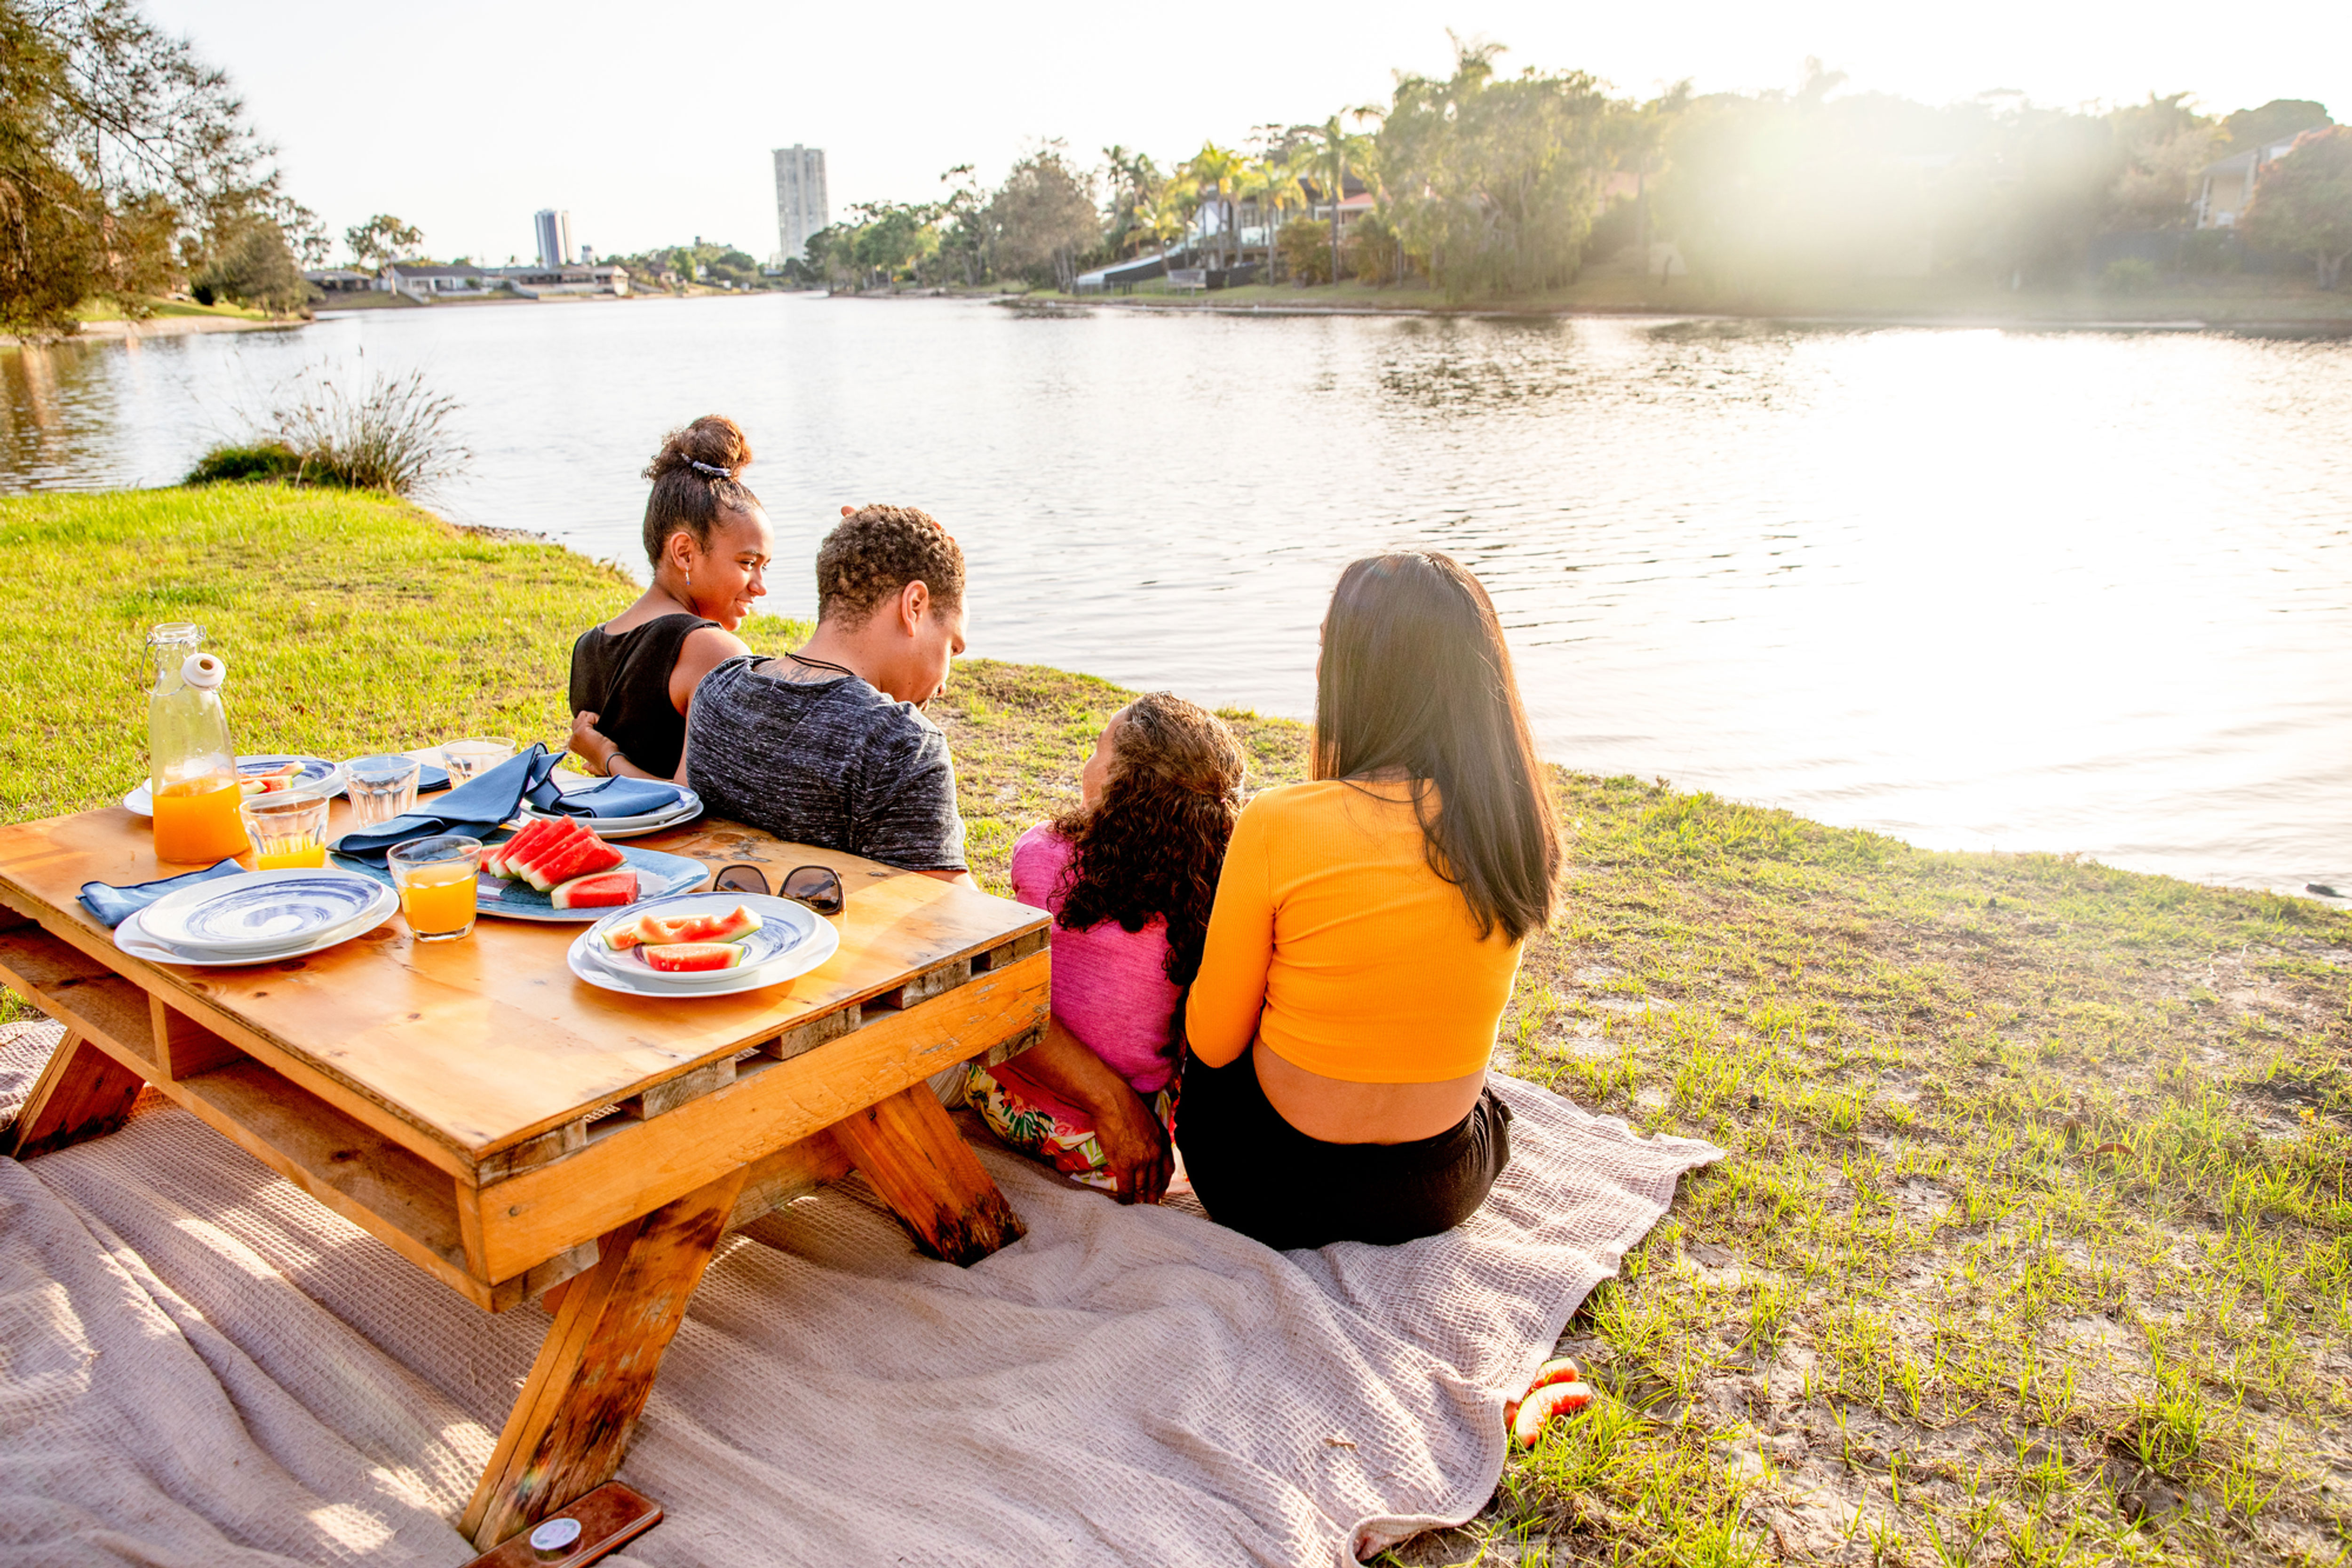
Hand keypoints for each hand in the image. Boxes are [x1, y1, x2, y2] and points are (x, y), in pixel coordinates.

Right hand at [568, 710, 615, 774]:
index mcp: (573, 746)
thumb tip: (584, 767)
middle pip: (578, 720)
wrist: (609, 761)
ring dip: (593, 718)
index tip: (598, 734)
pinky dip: (597, 718)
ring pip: (582, 716)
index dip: (589, 726)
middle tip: (600, 729)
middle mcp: (572, 740)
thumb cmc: (605, 764)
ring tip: (601, 727)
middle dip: (589, 720)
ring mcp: (576, 735)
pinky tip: (602, 726)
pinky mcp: (582, 730)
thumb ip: (589, 766)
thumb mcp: (594, 766)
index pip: (577, 727)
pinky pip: (589, 716)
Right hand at [1091, 1085, 1173, 1204]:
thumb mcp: (1148, 1120)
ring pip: (1142, 1187)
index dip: (1164, 1183)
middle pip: (1156, 1182)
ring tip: (1138, 1207)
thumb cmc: (1127, 1106)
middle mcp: (1155, 1154)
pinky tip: (1124, 1203)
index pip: (1168, 1169)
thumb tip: (1146, 1144)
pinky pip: (1126, 1187)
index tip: (1161, 1191)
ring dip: (1140, 1200)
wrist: (1113, 1101)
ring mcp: (1140, 1161)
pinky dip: (1126, 1198)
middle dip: (1154, 1196)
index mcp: (1162, 1142)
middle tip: (1152, 1206)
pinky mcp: (1124, 1165)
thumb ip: (1151, 1136)